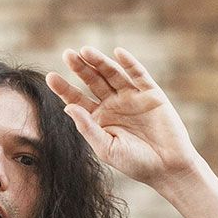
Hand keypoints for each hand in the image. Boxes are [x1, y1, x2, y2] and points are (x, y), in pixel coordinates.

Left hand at [45, 46, 199, 186]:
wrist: (167, 167)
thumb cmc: (135, 163)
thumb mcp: (106, 148)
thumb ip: (88, 128)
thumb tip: (68, 107)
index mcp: (99, 119)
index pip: (77, 100)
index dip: (64, 88)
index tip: (50, 77)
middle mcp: (113, 104)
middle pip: (93, 81)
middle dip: (80, 68)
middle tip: (67, 54)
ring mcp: (131, 96)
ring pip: (112, 74)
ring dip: (100, 62)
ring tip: (86, 51)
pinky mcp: (150, 92)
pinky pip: (138, 74)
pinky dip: (129, 63)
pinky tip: (117, 53)